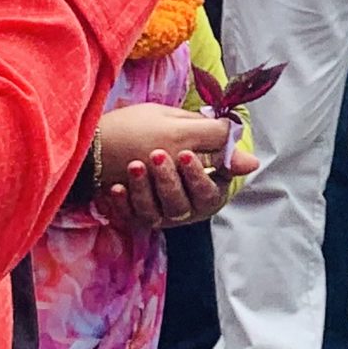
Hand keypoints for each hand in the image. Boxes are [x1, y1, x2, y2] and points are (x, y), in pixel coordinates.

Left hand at [92, 104, 254, 229]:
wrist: (94, 141)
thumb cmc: (143, 130)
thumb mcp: (182, 131)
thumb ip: (218, 144)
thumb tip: (253, 163)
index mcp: (201, 179)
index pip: (214, 188)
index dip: (201, 176)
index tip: (185, 155)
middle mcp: (183, 198)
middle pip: (186, 203)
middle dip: (171, 181)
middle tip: (156, 156)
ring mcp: (157, 208)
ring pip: (160, 212)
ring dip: (147, 190)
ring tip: (134, 166)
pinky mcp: (134, 215)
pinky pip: (132, 218)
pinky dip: (124, 204)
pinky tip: (116, 189)